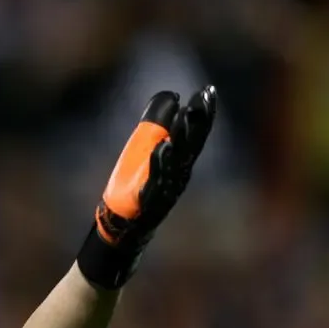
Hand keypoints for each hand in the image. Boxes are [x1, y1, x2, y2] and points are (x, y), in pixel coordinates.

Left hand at [79, 85, 217, 288]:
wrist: (119, 237)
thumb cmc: (132, 196)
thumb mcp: (146, 157)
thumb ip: (156, 127)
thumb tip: (171, 96)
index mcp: (178, 168)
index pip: (193, 138)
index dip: (203, 115)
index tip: (209, 90)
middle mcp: (176, 180)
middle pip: (189, 148)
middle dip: (196, 122)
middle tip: (202, 98)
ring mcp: (162, 194)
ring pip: (175, 164)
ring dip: (180, 139)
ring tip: (183, 116)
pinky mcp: (145, 207)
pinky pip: (153, 185)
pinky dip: (157, 167)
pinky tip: (161, 148)